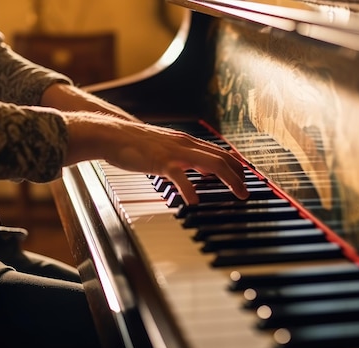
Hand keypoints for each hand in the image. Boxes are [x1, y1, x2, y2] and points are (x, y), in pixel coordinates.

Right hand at [64, 113, 249, 204]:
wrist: (112, 134)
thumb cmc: (137, 144)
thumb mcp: (168, 149)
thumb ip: (187, 158)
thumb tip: (205, 170)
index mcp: (188, 142)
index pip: (220, 153)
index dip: (236, 167)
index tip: (245, 180)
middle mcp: (186, 144)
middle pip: (222, 158)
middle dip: (239, 176)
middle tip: (246, 193)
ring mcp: (175, 152)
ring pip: (211, 163)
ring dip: (228, 179)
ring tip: (236, 194)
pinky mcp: (160, 162)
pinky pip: (180, 176)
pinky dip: (190, 189)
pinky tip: (195, 202)